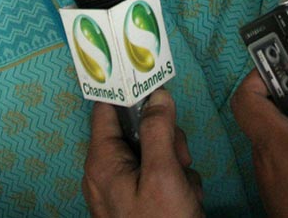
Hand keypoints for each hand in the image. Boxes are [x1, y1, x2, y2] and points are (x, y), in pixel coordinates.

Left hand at [82, 90, 203, 217]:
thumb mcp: (163, 174)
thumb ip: (158, 131)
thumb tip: (157, 96)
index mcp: (102, 161)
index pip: (107, 108)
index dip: (132, 94)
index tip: (157, 88)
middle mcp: (104, 172)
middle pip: (135, 130)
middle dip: (165, 139)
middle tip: (181, 159)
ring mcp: (118, 187)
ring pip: (150, 153)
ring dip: (174, 164)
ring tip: (185, 187)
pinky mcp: (132, 200)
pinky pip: (153, 175)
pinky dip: (172, 182)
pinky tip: (183, 197)